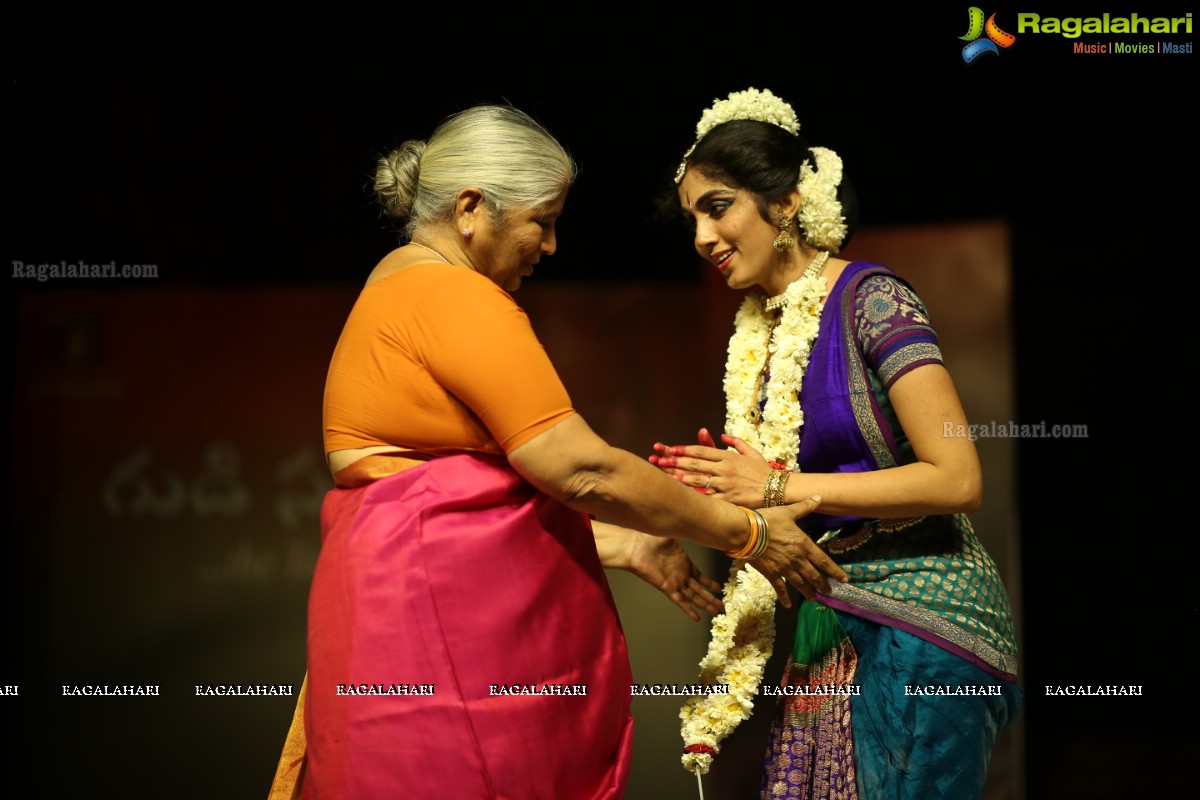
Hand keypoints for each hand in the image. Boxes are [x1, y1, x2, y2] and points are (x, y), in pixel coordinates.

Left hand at [626, 533, 723, 620]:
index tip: (719, 588)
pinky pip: (680, 601)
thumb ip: (685, 534)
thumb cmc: (650, 539)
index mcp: (684, 563)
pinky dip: (688, 610)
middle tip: (722, 606)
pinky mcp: (667, 587)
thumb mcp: (673, 535)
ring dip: (704, 605)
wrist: (635, 548)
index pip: (700, 576)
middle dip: (711, 598)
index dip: (709, 583)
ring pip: (693, 597)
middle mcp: (681, 575)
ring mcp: (675, 582)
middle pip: (700, 590)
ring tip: (716, 612)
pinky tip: (697, 617)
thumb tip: (697, 526)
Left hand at [650, 428, 773, 507]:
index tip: (672, 448)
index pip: (702, 450)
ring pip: (698, 479)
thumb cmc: (764, 471)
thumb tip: (723, 435)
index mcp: (728, 457)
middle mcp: (724, 469)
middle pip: (695, 463)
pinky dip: (695, 495)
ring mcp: (725, 484)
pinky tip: (683, 494)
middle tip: (661, 459)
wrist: (778, 489)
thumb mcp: (752, 452)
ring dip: (680, 476)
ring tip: (666, 474)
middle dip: (676, 461)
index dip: (685, 449)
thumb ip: (736, 442)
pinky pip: (708, 497)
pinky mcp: (728, 499)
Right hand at [745, 496, 848, 606]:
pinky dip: (785, 597)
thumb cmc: (768, 520)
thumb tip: (819, 497)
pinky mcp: (771, 573)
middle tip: (829, 592)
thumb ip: (804, 507)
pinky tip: (788, 605)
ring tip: (814, 599)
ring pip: (800, 583)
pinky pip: (780, 588)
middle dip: (823, 584)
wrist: (747, 532)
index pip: (824, 561)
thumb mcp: (788, 511)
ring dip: (808, 592)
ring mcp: (784, 568)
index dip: (835, 571)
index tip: (844, 579)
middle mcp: (797, 559)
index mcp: (803, 545)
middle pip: (814, 575)